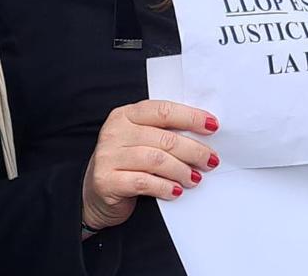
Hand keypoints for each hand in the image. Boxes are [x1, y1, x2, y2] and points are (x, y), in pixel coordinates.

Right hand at [81, 100, 219, 231]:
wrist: (94, 196)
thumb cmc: (128, 164)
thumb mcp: (143, 141)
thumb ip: (165, 132)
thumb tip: (206, 133)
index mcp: (126, 115)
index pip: (164, 111)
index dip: (191, 118)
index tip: (213, 127)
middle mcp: (114, 132)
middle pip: (165, 138)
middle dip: (194, 150)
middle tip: (210, 160)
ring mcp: (107, 156)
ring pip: (157, 160)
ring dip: (181, 170)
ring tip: (194, 178)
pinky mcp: (105, 181)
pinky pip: (143, 182)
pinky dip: (164, 187)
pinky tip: (175, 191)